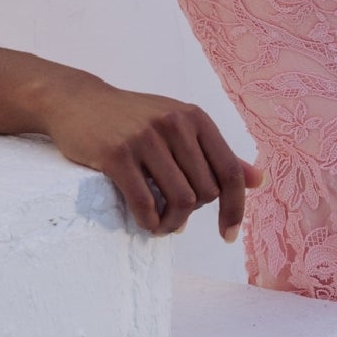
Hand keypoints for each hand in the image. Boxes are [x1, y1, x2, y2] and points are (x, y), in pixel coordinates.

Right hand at [38, 72, 263, 239]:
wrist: (78, 102)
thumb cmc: (133, 119)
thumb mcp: (178, 125)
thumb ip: (216, 153)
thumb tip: (258, 180)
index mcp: (195, 118)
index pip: (229, 172)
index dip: (234, 208)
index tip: (228, 235)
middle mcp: (175, 123)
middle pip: (205, 192)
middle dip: (192, 214)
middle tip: (173, 215)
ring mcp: (145, 138)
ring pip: (180, 200)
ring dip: (172, 223)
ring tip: (161, 225)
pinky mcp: (117, 154)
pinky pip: (145, 203)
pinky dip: (149, 222)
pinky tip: (146, 223)